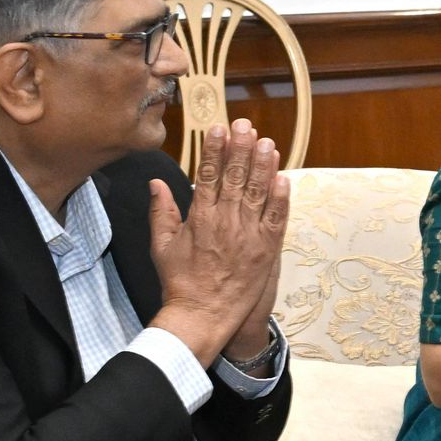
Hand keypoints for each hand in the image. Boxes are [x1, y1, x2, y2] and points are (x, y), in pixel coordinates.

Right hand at [149, 121, 288, 367]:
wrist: (202, 315)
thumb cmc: (179, 282)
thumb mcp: (161, 245)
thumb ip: (161, 211)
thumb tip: (157, 183)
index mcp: (199, 217)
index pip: (208, 175)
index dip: (214, 150)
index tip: (218, 129)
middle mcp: (225, 221)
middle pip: (235, 177)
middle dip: (240, 148)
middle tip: (246, 125)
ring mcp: (247, 234)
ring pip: (257, 192)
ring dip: (263, 166)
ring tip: (267, 142)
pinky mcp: (266, 249)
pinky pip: (276, 219)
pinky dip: (280, 198)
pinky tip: (283, 178)